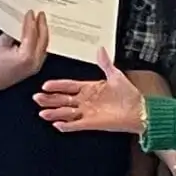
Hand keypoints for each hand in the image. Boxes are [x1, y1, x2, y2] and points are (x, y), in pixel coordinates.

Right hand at [0, 11, 50, 92]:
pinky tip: (40, 34)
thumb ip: (15, 31)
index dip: (32, 21)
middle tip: (41, 14)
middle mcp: (34, 63)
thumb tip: (23, 21)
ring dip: (43, 33)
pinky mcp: (34, 68)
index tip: (32, 12)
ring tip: (42, 22)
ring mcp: (36, 67)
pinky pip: (41, 52)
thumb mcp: (2, 42)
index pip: (32, 34)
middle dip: (42, 25)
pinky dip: (41, 42)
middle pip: (43, 40)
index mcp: (26, 56)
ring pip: (44, 46)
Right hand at [35, 50, 149, 134]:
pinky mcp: (91, 123)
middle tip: (37, 98)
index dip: (57, 86)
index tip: (45, 85)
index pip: (69, 86)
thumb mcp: (116, 75)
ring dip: (54, 112)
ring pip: (66, 112)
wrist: (139, 110)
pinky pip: (76, 125)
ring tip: (42, 112)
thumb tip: (100, 49)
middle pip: (63, 100)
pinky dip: (67, 125)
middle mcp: (86, 100)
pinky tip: (57, 124)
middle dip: (49, 99)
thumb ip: (105, 63)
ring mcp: (87, 112)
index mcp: (90, 88)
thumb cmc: (129, 94)